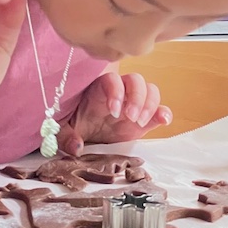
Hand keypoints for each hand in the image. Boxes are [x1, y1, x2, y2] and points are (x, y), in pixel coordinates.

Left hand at [57, 72, 172, 155]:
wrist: (86, 133)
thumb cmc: (74, 124)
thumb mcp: (64, 129)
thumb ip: (66, 137)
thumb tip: (76, 147)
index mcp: (99, 90)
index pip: (112, 80)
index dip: (116, 91)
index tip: (114, 111)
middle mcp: (120, 92)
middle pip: (136, 80)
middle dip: (136, 97)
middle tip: (131, 117)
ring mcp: (134, 103)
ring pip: (150, 90)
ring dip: (150, 105)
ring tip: (141, 122)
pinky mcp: (145, 118)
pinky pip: (159, 109)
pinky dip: (164, 113)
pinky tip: (163, 121)